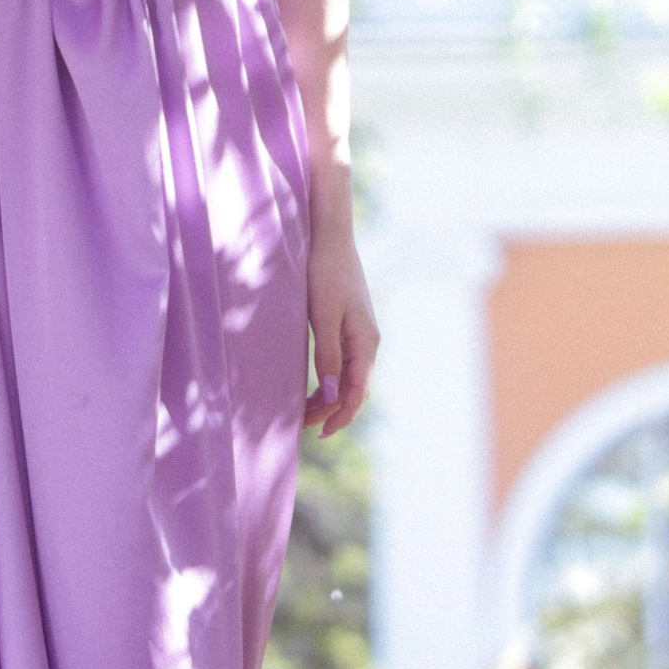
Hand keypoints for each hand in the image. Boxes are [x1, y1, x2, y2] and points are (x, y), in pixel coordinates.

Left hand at [304, 217, 378, 437]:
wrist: (328, 236)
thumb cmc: (324, 272)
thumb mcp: (322, 316)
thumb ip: (327, 355)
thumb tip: (331, 395)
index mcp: (366, 342)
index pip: (356, 392)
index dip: (339, 416)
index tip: (318, 433)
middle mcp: (367, 341)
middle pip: (353, 388)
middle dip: (330, 411)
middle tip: (300, 426)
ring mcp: (359, 333)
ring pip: (347, 377)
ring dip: (328, 396)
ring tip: (303, 411)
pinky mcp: (347, 324)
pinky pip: (342, 362)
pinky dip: (328, 379)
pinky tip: (312, 385)